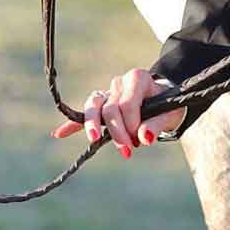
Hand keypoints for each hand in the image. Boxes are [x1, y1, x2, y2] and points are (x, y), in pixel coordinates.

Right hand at [55, 67, 187, 154]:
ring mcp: (108, 92)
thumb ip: (157, 124)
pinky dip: (73, 123)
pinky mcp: (101, 104)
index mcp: (138, 79)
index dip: (131, 123)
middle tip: (128, 150)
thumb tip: (144, 138)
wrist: (165, 99)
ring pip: (93, 105)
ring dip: (92, 124)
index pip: (128, 102)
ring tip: (94, 140)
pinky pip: (85, 113)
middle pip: (110, 107)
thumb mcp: (170, 114)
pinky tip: (59, 134)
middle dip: (117, 131)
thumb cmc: (169, 106)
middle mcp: (120, 83)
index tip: (140, 140)